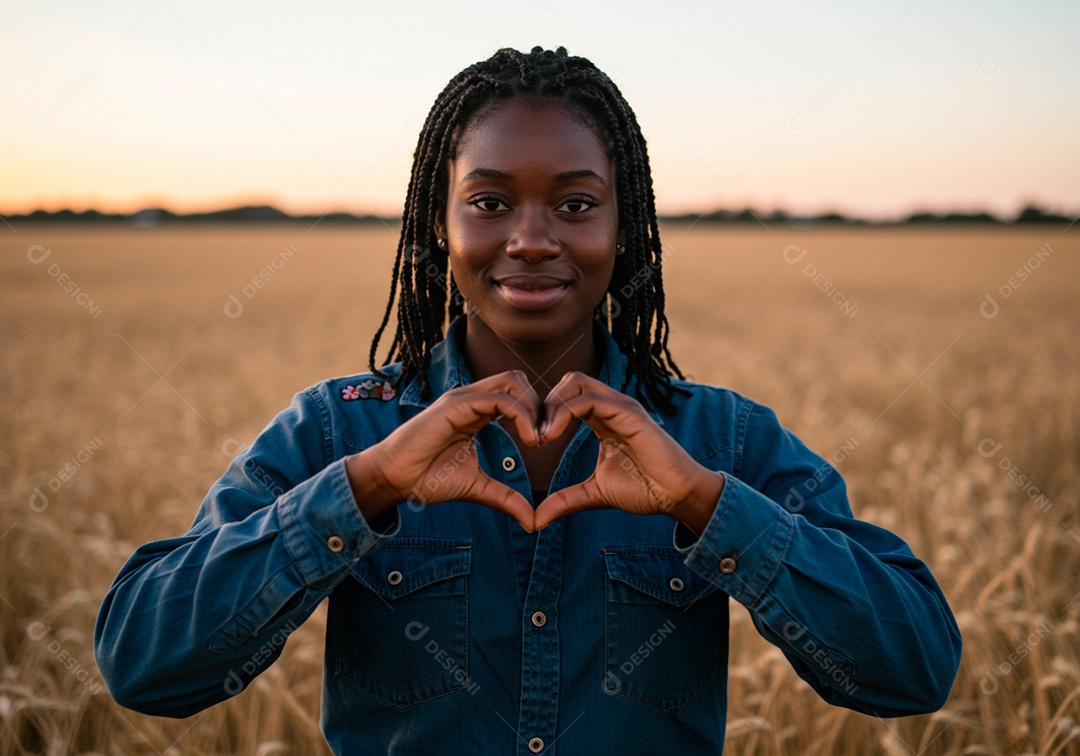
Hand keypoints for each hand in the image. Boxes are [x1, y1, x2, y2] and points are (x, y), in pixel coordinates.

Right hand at [345, 371, 541, 531]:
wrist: (393, 480)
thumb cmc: (426, 478)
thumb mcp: (477, 488)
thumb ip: (505, 498)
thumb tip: (532, 521)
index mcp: (476, 411)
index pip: (516, 394)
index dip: (537, 413)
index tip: (545, 442)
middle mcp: (470, 398)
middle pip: (518, 379)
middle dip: (540, 405)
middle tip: (546, 438)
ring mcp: (462, 398)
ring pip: (512, 382)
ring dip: (533, 408)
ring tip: (538, 439)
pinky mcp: (455, 406)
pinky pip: (497, 398)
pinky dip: (520, 414)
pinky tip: (528, 439)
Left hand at [533, 372, 724, 532]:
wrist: (676, 496)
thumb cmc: (644, 490)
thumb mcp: (594, 494)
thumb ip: (565, 500)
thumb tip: (535, 520)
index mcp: (604, 418)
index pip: (567, 396)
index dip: (545, 413)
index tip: (533, 441)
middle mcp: (612, 406)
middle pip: (569, 381)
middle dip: (545, 404)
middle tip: (534, 436)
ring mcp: (621, 406)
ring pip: (576, 382)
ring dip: (551, 406)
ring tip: (542, 436)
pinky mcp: (629, 413)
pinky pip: (589, 400)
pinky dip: (564, 413)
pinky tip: (552, 435)